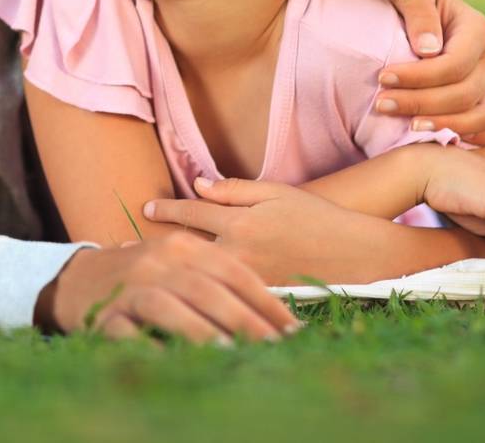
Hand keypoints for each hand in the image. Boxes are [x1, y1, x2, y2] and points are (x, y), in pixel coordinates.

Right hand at [35, 235, 300, 344]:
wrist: (76, 279)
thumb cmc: (144, 275)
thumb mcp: (179, 262)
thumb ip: (217, 277)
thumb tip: (273, 315)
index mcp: (182, 246)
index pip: (232, 271)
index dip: (265, 300)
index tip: (292, 329)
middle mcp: (158, 261)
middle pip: (206, 288)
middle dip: (245, 320)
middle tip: (275, 348)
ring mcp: (130, 287)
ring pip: (168, 305)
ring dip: (200, 329)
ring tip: (230, 352)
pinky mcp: (105, 314)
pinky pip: (129, 332)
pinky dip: (150, 346)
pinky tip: (173, 362)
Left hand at [143, 178, 392, 285]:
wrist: (361, 258)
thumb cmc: (320, 219)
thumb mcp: (277, 193)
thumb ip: (236, 190)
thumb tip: (199, 182)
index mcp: (241, 222)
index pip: (193, 212)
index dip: (167, 208)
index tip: (146, 207)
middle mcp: (238, 253)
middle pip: (185, 249)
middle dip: (155, 247)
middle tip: (123, 248)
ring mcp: (246, 282)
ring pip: (198, 275)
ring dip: (172, 272)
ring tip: (142, 273)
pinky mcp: (257, 303)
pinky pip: (220, 296)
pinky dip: (199, 292)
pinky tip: (181, 296)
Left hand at [383, 0, 484, 145]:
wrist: (421, 20)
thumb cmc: (410, 5)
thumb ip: (418, 12)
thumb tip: (428, 50)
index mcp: (478, 28)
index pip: (454, 64)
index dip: (418, 77)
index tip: (382, 78)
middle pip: (466, 94)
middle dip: (421, 103)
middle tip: (382, 105)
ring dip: (447, 125)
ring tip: (409, 127)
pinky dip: (477, 138)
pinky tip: (440, 138)